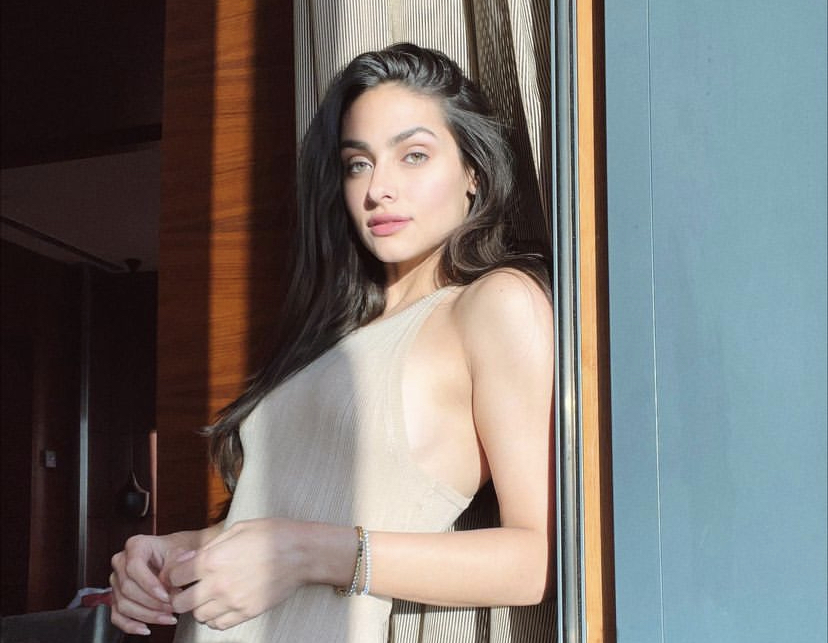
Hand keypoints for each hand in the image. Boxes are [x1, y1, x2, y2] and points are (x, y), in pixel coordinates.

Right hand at [110, 533, 181, 634]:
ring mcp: (117, 580)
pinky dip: (130, 625)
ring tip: (167, 617)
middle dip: (151, 603)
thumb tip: (178, 569)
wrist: (178, 557)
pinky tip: (146, 628)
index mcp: (136, 545)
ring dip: (146, 615)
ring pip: (123, 604)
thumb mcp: (182, 550)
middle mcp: (122, 562)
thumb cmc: (179, 551)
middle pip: (127, 588)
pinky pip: (117, 615)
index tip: (166, 596)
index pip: (134, 568)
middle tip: (171, 608)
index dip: (149, 585)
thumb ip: (178, 561)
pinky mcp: (117, 597)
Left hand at [164, 518, 309, 630]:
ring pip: (198, 616)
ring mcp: (233, 601)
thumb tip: (188, 559)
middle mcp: (219, 583)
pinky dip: (215, 617)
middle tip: (188, 587)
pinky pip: (219, 624)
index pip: (175, 576)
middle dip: (180, 594)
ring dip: (198, 607)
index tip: (180, 572)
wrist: (301, 552)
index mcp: (213, 559)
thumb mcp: (237, 529)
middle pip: (180, 602)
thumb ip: (208, 546)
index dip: (174, 573)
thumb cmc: (272, 535)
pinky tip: (221, 605)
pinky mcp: (247, 612)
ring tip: (208, 595)